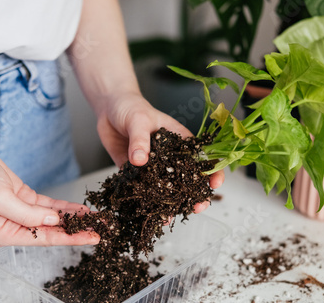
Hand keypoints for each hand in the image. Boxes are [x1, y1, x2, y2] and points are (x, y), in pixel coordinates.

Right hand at [0, 143, 99, 246]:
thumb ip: (27, 214)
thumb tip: (53, 221)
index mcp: (5, 233)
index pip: (46, 239)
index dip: (71, 239)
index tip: (91, 238)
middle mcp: (14, 225)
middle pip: (52, 231)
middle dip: (76, 230)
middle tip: (99, 228)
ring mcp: (20, 212)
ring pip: (53, 218)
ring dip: (73, 218)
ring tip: (94, 218)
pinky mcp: (24, 198)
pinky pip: (48, 205)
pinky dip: (64, 206)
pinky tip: (79, 208)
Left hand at [96, 91, 224, 213]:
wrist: (109, 108)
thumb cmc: (130, 107)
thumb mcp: (138, 120)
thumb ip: (140, 140)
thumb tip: (140, 161)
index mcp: (180, 141)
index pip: (202, 157)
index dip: (213, 171)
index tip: (215, 184)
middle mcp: (170, 157)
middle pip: (188, 179)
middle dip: (195, 195)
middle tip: (197, 207)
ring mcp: (153, 167)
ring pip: (166, 189)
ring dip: (170, 204)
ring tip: (169, 217)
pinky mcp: (135, 173)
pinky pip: (142, 190)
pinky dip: (145, 203)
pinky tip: (147, 213)